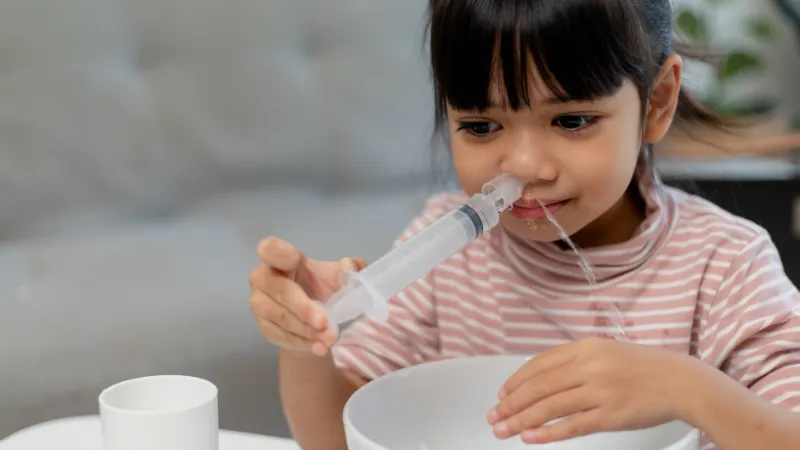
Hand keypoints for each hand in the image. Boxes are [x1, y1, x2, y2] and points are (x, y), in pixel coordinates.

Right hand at [249, 237, 366, 356]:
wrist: (313, 321)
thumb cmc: (322, 289)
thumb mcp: (338, 276)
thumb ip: (349, 269)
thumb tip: (350, 266)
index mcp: (280, 258)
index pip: (269, 249)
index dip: (280, 253)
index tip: (297, 260)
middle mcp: (263, 278)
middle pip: (279, 290)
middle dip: (302, 307)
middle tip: (325, 322)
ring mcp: (260, 304)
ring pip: (281, 317)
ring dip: (307, 330)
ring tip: (330, 338)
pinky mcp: (264, 328)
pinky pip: (282, 336)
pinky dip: (303, 343)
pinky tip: (319, 347)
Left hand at [486, 337, 702, 443]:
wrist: (682, 381)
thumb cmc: (644, 367)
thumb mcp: (605, 351)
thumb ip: (575, 361)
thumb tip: (540, 379)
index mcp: (585, 347)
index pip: (539, 364)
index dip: (516, 381)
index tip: (501, 395)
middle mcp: (589, 366)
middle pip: (538, 387)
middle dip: (511, 404)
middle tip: (493, 416)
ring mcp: (600, 391)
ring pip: (550, 407)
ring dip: (521, 420)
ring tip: (503, 430)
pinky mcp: (611, 415)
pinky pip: (572, 426)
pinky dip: (548, 433)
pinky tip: (531, 438)